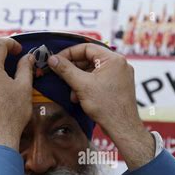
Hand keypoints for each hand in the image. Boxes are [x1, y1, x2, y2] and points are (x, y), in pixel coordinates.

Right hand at [47, 43, 154, 168]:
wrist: (122, 127)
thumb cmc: (107, 106)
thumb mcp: (81, 86)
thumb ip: (66, 70)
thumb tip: (52, 59)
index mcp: (113, 59)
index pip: (86, 48)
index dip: (69, 53)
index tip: (57, 61)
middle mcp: (119, 64)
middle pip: (90, 59)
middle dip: (74, 70)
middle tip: (61, 76)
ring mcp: (121, 76)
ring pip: (94, 71)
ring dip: (80, 81)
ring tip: (72, 94)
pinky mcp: (119, 86)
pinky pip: (100, 80)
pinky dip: (88, 86)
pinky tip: (80, 98)